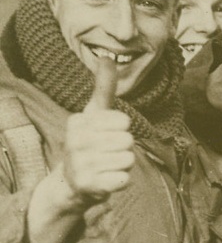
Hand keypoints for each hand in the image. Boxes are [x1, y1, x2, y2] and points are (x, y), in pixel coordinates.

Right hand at [63, 56, 132, 203]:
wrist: (73, 182)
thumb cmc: (90, 143)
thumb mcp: (94, 114)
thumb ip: (103, 88)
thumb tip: (107, 57)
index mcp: (78, 122)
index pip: (123, 121)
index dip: (122, 129)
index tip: (107, 135)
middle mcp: (75, 141)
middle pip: (128, 141)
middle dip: (125, 149)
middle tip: (108, 153)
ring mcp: (80, 164)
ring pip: (128, 160)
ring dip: (124, 164)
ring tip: (107, 166)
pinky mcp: (88, 185)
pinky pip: (124, 179)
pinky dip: (122, 180)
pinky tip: (107, 179)